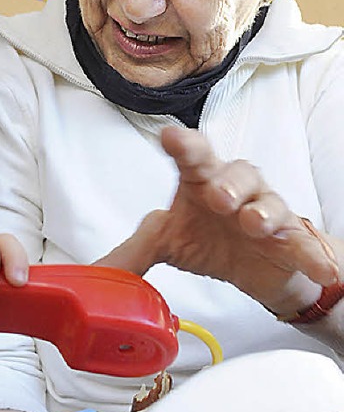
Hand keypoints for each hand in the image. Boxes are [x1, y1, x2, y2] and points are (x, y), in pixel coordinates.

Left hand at [103, 126, 337, 315]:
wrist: (256, 268)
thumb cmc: (209, 238)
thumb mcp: (168, 243)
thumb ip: (133, 252)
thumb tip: (91, 273)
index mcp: (201, 182)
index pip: (192, 156)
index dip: (184, 145)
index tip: (172, 138)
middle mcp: (235, 189)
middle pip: (236, 172)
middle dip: (227, 182)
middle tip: (216, 196)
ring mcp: (267, 212)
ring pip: (270, 201)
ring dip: (263, 211)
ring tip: (254, 224)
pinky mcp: (292, 240)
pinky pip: (303, 244)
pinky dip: (312, 256)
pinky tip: (321, 270)